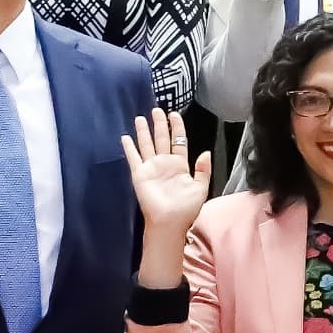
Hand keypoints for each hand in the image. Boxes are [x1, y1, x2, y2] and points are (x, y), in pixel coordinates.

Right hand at [124, 107, 213, 234]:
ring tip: (141, 118)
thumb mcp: (201, 188)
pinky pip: (133, 158)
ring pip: (147, 144)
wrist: (169, 222)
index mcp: (180, 165)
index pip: (178, 141)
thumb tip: (206, 152)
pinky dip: (129, 148)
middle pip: (162, 138)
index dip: (177, 127)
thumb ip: (203, 170)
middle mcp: (164, 163)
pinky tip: (126, 137)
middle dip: (159, 124)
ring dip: (144, 131)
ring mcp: (151, 168)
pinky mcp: (139, 174)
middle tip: (157, 110)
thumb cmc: (186, 209)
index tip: (174, 114)